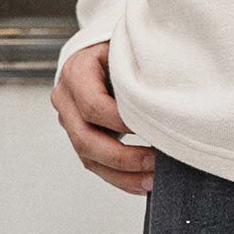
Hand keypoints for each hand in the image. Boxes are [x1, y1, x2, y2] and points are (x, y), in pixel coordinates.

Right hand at [51, 42, 155, 194]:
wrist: (105, 54)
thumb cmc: (122, 51)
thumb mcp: (128, 49)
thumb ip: (138, 69)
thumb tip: (168, 101)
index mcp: (76, 72)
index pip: (93, 106)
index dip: (121, 122)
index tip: (152, 128)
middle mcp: (66, 99)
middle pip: (86, 140)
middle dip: (124, 158)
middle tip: (156, 163)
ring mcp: (70, 122)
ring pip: (90, 159)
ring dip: (124, 176)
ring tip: (154, 181)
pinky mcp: (81, 139)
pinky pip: (97, 166)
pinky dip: (122, 179)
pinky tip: (144, 183)